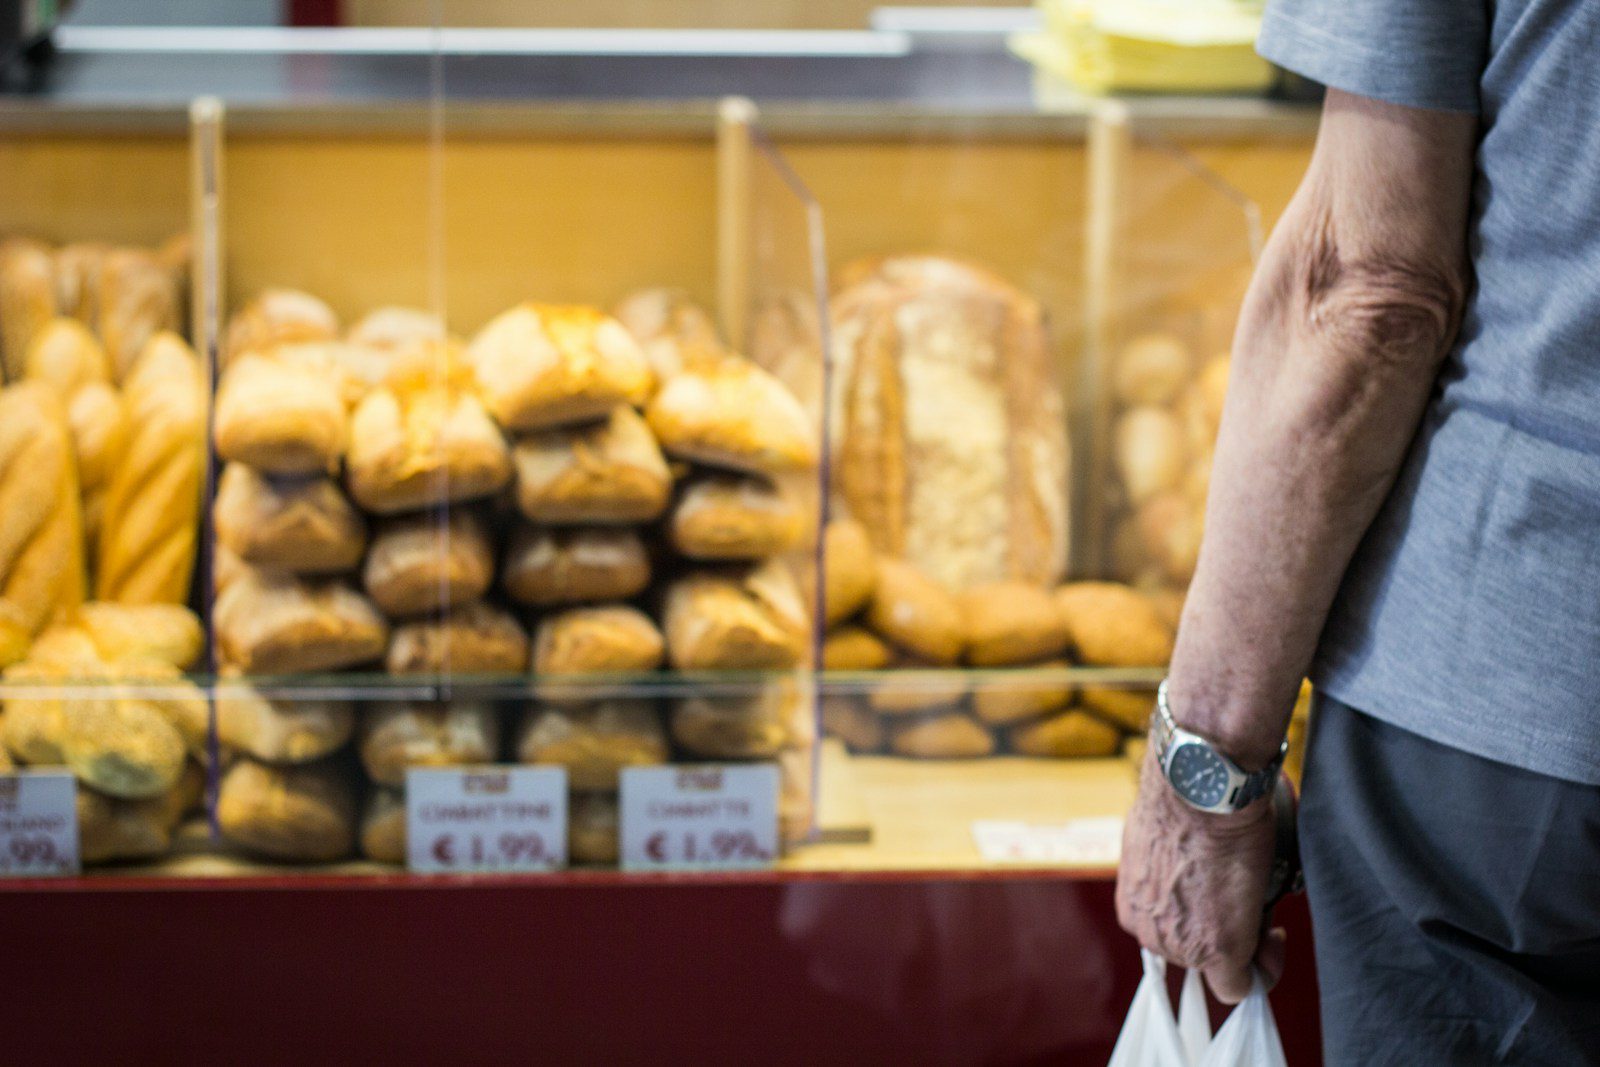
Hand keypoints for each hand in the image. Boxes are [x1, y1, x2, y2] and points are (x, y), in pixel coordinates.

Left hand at [1115, 750, 1286, 1003]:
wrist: (1199, 789)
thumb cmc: (1186, 801)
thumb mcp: (1164, 844)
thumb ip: (1172, 874)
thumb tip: (1197, 878)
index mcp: (1134, 904)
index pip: (1172, 935)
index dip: (1205, 922)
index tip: (1226, 901)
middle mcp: (1149, 931)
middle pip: (1196, 951)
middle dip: (1225, 928)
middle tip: (1246, 893)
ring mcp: (1182, 945)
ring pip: (1220, 964)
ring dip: (1244, 938)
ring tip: (1256, 896)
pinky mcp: (1219, 950)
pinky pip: (1241, 986)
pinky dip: (1262, 970)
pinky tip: (1273, 937)